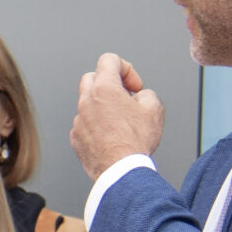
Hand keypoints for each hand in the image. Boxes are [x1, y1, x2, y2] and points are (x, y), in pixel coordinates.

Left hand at [71, 54, 166, 179]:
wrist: (120, 172)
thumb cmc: (135, 143)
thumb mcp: (154, 109)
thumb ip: (146, 93)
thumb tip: (139, 97)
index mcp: (104, 89)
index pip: (109, 59)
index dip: (126, 68)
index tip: (133, 85)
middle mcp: (87, 102)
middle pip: (93, 77)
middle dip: (110, 84)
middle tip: (125, 98)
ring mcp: (79, 120)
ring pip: (88, 103)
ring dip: (103, 106)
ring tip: (121, 121)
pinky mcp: (76, 137)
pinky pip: (85, 124)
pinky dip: (96, 125)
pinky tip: (111, 136)